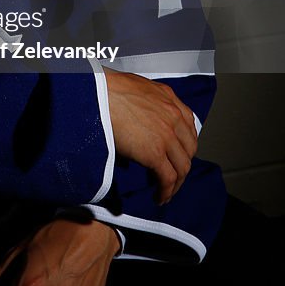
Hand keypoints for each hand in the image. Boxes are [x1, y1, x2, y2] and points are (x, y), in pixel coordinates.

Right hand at [103, 68, 196, 203]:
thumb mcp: (133, 89)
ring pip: (182, 166)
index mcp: (168, 98)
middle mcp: (173, 115)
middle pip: (189, 148)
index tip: (176, 153)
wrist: (96, 93)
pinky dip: (166, 191)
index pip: (188, 126)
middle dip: (181, 163)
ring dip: (176, 183)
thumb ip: (144, 104)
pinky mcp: (155, 152)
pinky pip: (168, 178)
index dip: (184, 144)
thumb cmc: (104, 88)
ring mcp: (166, 135)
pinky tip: (159, 197)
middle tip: (172, 174)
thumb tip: (135, 124)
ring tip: (166, 191)